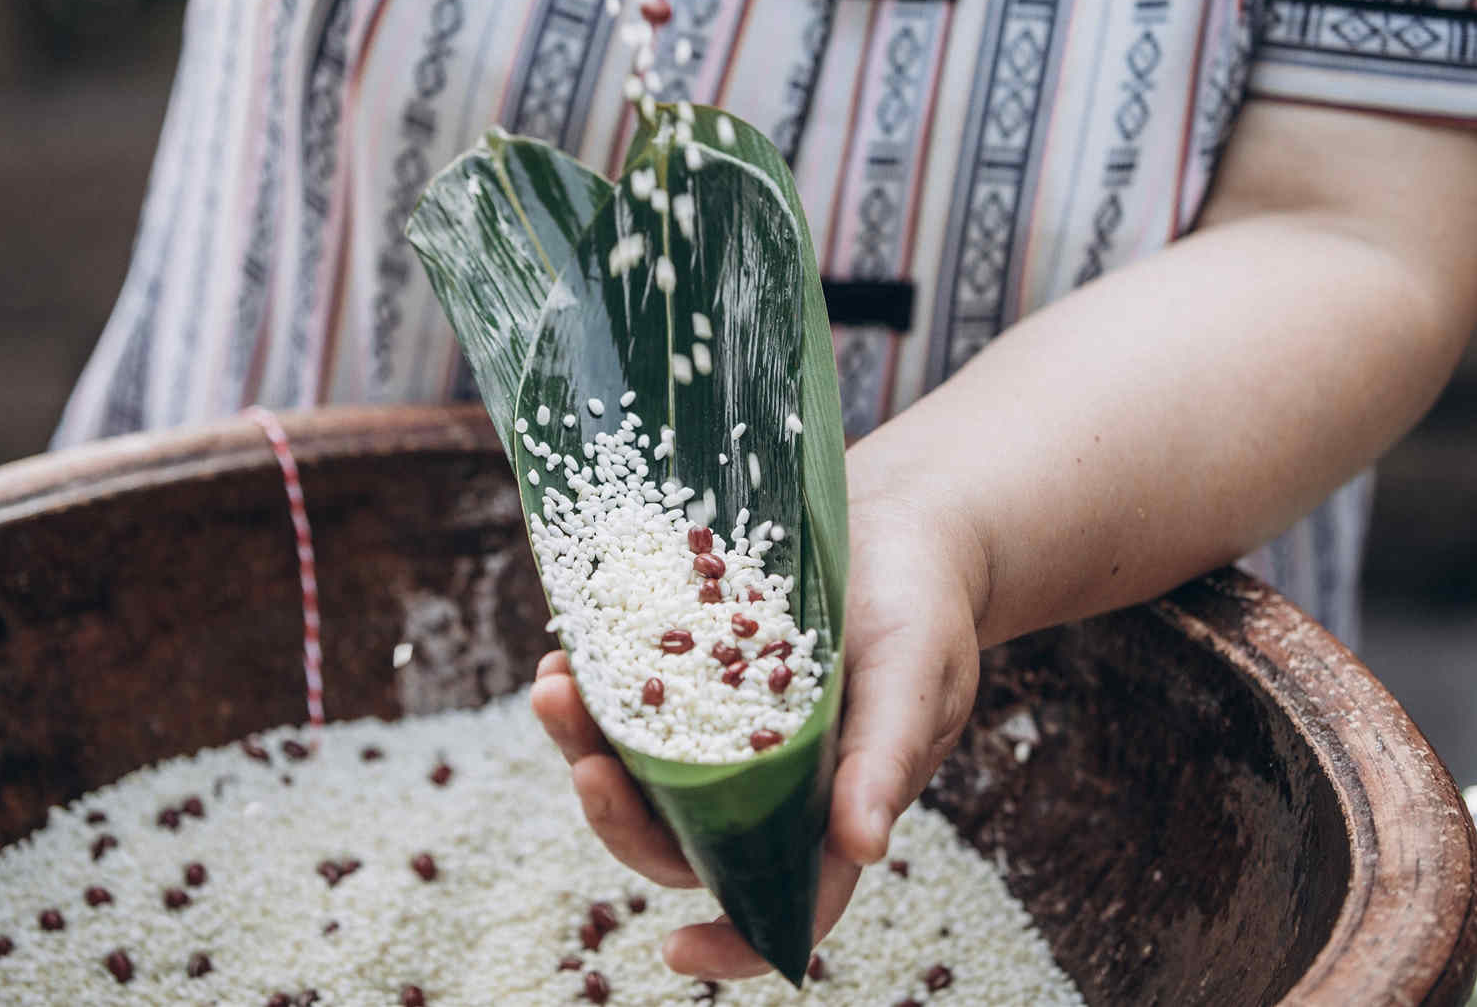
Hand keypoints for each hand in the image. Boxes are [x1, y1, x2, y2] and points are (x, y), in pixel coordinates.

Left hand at [531, 485, 987, 978]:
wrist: (895, 524)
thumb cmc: (924, 611)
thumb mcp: (915, 677)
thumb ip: (887, 757)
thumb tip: (864, 846)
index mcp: (826, 813)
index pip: (780, 903)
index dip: (732, 944)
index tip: (675, 951)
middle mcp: (761, 788)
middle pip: (678, 836)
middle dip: (619, 811)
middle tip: (587, 765)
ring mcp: (715, 733)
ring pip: (636, 769)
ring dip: (585, 742)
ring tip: (552, 686)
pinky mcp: (686, 674)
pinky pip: (625, 699)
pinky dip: (591, 682)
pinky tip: (565, 646)